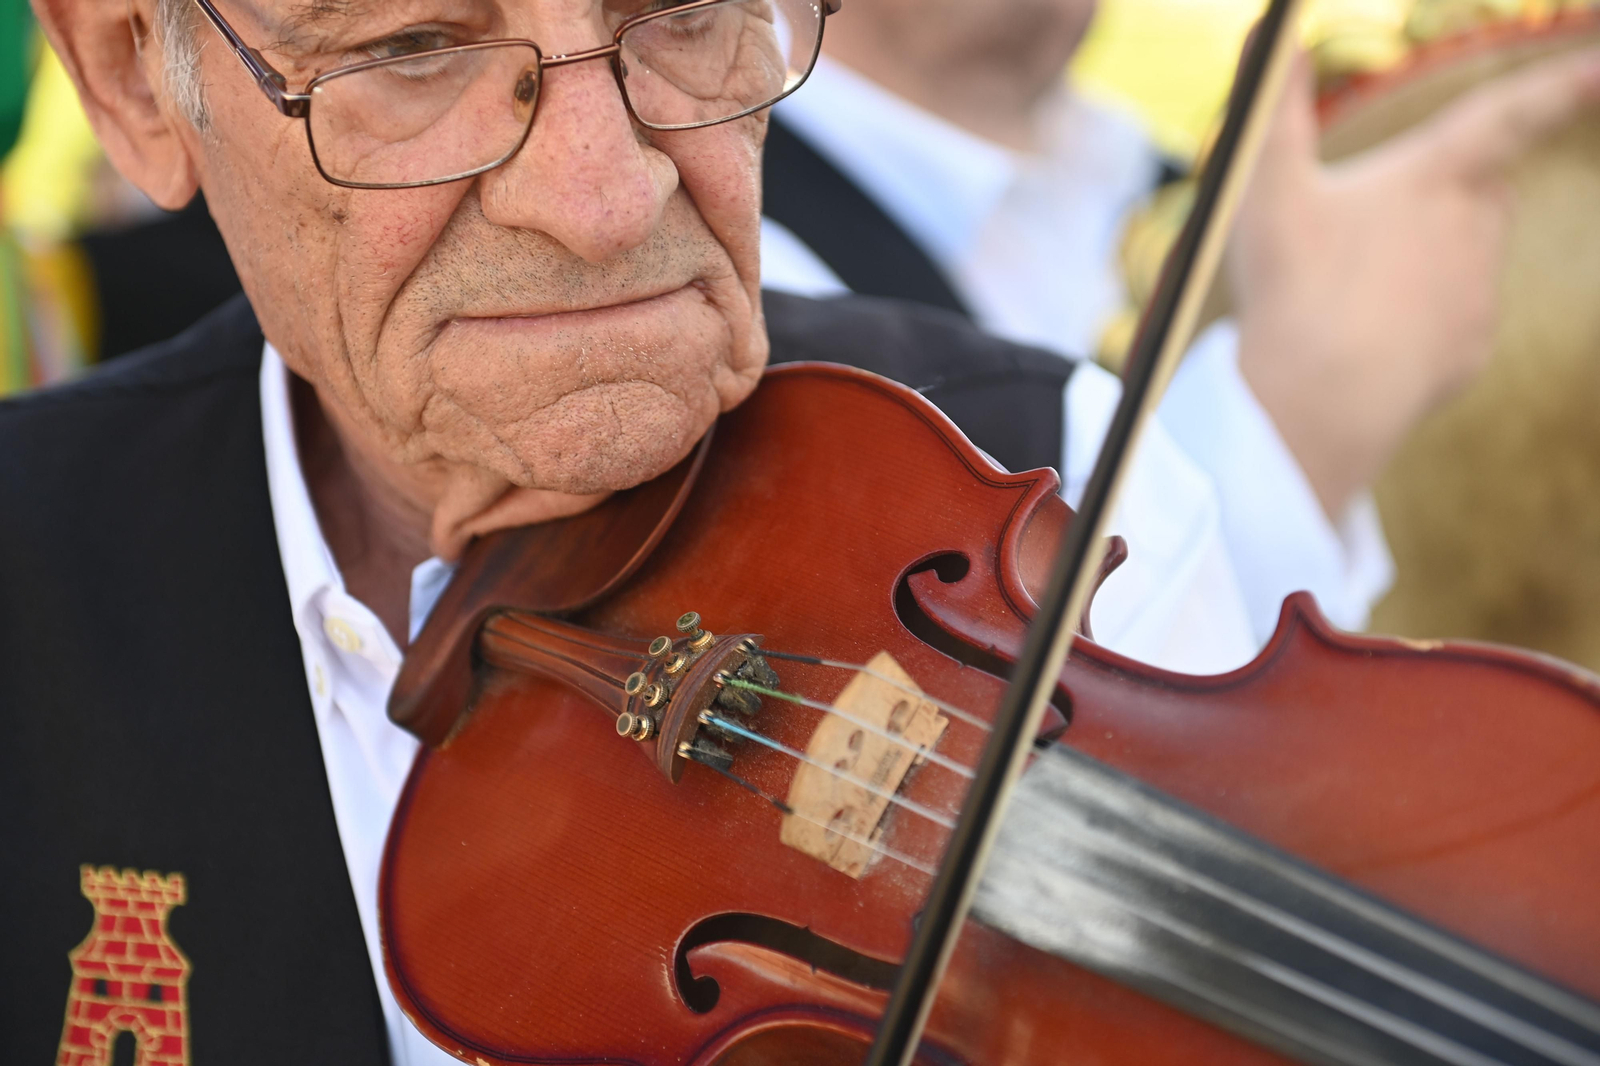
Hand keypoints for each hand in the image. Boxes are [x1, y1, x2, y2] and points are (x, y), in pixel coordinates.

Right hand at [1230, 44, 1599, 516]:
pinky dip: (1419, 320)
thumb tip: (1271, 21)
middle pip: (1480, 189)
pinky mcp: (1472, 347)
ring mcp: (1479, 291)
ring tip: (1352, 292)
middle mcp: (1475, 228)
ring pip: (1469, 254)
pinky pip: (1455, 319)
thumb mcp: (1264, 186)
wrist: (1316, 405)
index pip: (1510, 114)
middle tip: (1367, 225)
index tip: (1599, 69)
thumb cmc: (1293, 289)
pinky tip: (1368, 340)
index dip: (1559, 86)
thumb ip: (1273, 101)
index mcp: (1434, 177)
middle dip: (1445, 191)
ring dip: (1426, 258)